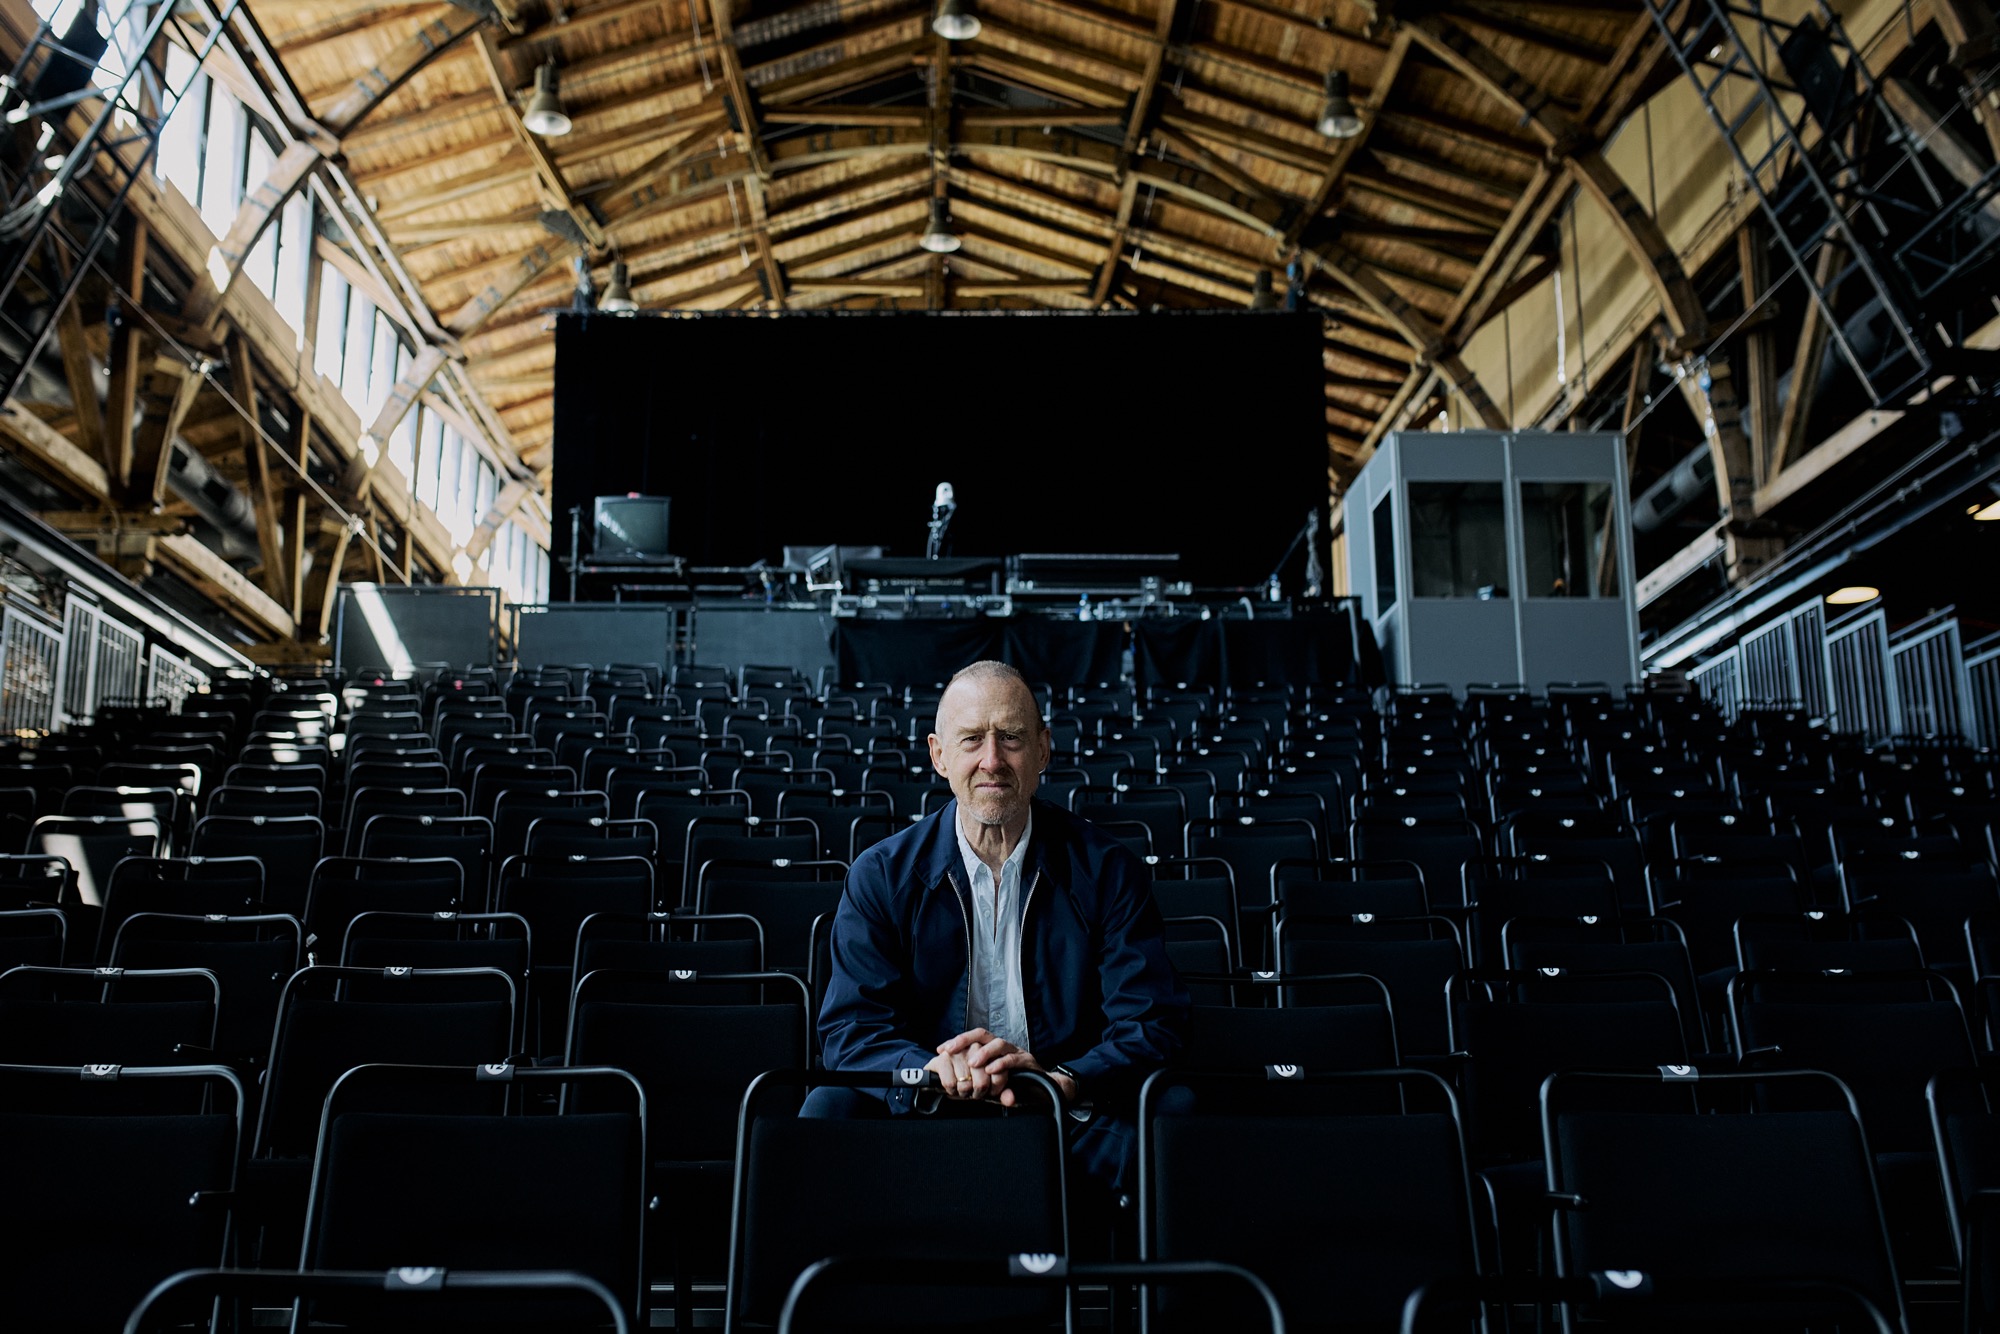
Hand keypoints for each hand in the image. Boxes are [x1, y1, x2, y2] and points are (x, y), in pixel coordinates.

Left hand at [935, 1029, 1075, 1106]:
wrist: (1046, 1093)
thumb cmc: (1018, 1088)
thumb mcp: (992, 1086)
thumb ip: (978, 1085)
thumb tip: (955, 1090)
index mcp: (995, 1051)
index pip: (974, 1039)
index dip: (957, 1042)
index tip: (942, 1050)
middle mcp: (1005, 1048)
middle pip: (983, 1034)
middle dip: (964, 1040)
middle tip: (950, 1050)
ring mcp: (1017, 1053)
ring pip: (999, 1043)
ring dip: (983, 1052)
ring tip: (972, 1063)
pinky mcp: (1028, 1063)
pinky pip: (1013, 1059)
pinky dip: (1001, 1063)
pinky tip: (991, 1070)